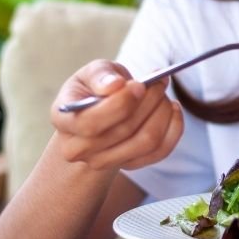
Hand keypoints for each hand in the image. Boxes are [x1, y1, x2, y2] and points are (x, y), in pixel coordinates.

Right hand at [50, 59, 183, 170]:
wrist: (100, 113)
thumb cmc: (96, 88)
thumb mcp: (92, 73)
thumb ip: (101, 75)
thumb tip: (115, 85)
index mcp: (65, 121)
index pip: (92, 123)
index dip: (120, 104)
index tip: (139, 84)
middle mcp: (79, 149)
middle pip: (124, 131)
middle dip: (148, 102)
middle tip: (160, 82)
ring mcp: (104, 162)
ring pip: (146, 142)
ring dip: (162, 113)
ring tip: (164, 94)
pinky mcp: (131, 165)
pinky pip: (160, 151)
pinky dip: (174, 128)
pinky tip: (174, 109)